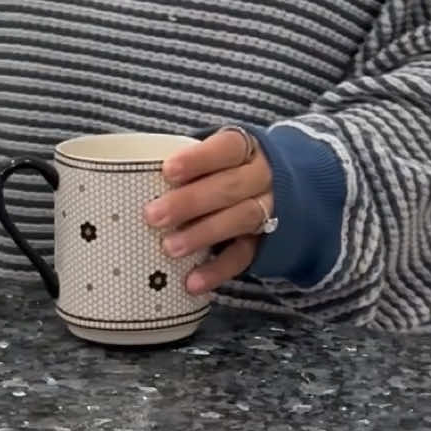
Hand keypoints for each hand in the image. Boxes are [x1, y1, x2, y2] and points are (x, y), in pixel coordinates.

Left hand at [144, 129, 274, 295]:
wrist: (292, 189)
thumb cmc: (231, 168)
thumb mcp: (219, 154)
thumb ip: (192, 163)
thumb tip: (138, 175)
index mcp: (246, 149)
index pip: (227, 148)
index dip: (199, 159)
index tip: (168, 170)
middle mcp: (263, 177)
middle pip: (230, 187)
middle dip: (190, 202)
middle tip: (153, 216)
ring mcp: (269, 209)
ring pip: (241, 219)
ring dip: (203, 234)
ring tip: (169, 248)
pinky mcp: (267, 242)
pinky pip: (245, 256)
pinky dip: (218, 270)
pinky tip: (193, 281)